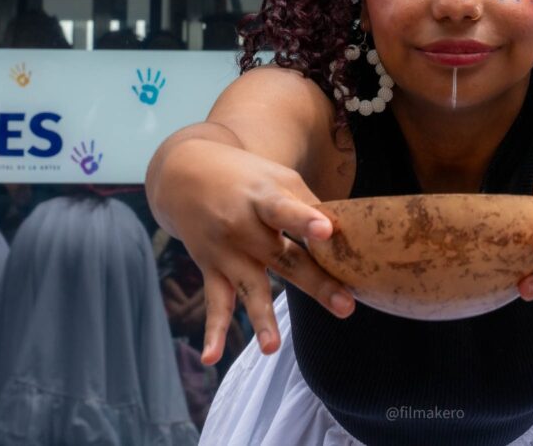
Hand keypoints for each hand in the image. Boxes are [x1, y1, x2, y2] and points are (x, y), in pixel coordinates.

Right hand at [151, 139, 354, 363]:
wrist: (185, 173)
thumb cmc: (247, 178)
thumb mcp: (277, 179)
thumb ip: (307, 206)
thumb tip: (347, 233)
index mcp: (263, 199)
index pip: (286, 210)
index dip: (306, 220)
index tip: (326, 231)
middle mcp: (243, 228)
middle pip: (284, 258)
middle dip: (315, 283)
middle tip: (345, 305)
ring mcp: (226, 252)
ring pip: (250, 288)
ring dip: (262, 319)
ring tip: (272, 348)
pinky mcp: (211, 270)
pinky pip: (215, 304)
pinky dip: (212, 332)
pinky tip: (210, 358)